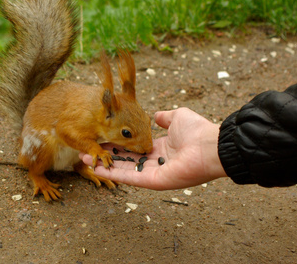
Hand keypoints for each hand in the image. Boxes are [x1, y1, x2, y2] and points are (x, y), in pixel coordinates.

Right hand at [79, 107, 226, 189]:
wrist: (211, 146)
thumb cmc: (198, 131)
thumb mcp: (178, 117)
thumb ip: (165, 117)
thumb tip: (155, 115)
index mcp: (159, 148)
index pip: (132, 148)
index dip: (115, 144)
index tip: (99, 139)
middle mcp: (154, 162)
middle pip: (124, 160)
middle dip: (104, 156)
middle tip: (85, 152)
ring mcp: (153, 173)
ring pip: (123, 170)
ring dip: (104, 165)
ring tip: (84, 159)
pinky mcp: (154, 182)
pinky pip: (130, 178)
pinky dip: (113, 174)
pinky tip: (98, 168)